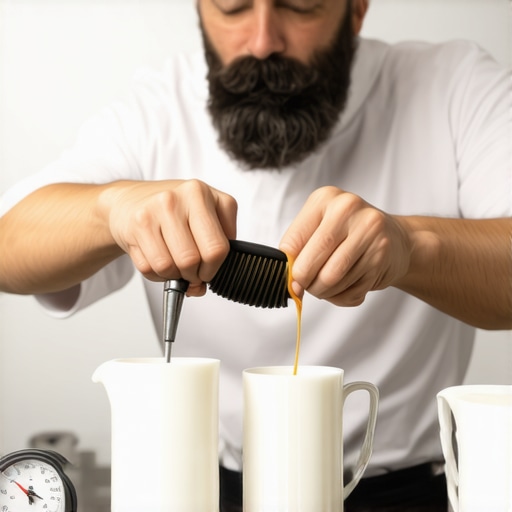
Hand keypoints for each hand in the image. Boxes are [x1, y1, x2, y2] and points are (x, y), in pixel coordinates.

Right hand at [101, 179, 237, 295]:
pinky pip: (149, 268)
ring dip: (174, 275)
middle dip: (194, 275)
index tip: (209, 270)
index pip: (216, 248)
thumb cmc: (174, 209)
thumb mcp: (208, 212)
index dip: (214, 268)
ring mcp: (152, 212)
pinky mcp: (134, 227)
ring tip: (176, 265)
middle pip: (191, 260)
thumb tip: (207, 283)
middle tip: (192, 272)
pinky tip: (159, 261)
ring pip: (168, 267)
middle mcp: (175, 200)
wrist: (132, 199)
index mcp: (200, 194)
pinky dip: (157, 274)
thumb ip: (221, 243)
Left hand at [279, 186, 411, 306]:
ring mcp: (368, 232)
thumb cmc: (348, 233)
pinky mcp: (381, 256)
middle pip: (312, 262)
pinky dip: (342, 296)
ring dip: (324, 292)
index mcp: (325, 198)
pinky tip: (347, 285)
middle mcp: (348, 209)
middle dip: (306, 283)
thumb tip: (291, 282)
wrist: (394, 238)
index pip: (294, 241)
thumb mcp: (320, 227)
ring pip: (331, 280)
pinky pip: (351, 290)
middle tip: (307, 287)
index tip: (290, 280)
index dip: (288, 268)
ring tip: (328, 285)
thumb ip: (301, 248)